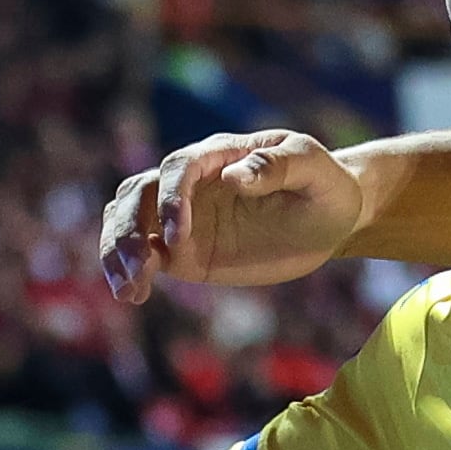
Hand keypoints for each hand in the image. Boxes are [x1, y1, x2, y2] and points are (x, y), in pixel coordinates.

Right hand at [100, 130, 364, 301]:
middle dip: (129, 228)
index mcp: (220, 154)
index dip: (171, 201)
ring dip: (117, 250)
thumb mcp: (315, 170)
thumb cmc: (326, 185)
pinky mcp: (186, 251)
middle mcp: (193, 183)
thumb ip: (278, 166)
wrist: (334, 220)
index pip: (178, 168)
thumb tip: (234, 176)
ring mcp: (185, 217)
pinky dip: (130, 272)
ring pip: (128, 221)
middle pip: (138, 193)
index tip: (178, 238)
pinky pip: (145, 255)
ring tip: (129, 288)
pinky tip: (133, 295)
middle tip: (139, 266)